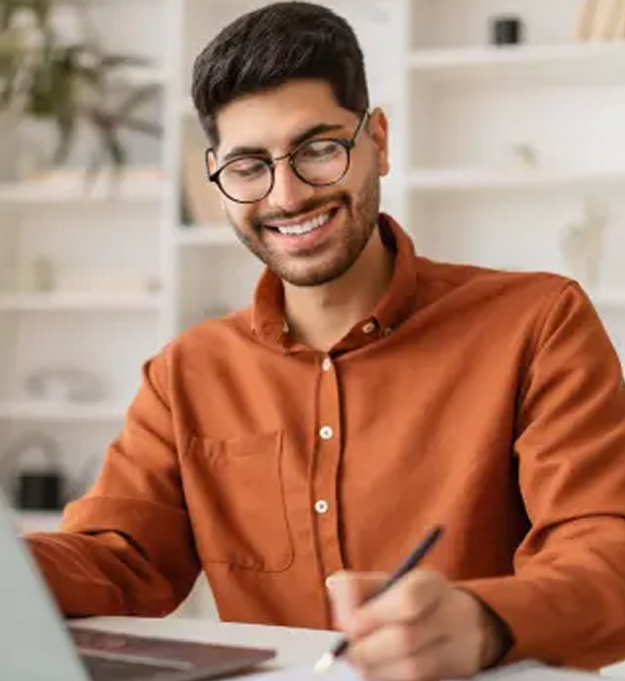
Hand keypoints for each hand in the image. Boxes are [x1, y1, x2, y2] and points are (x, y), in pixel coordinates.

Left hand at [326, 570, 503, 680]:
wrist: (466, 623)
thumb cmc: (415, 601)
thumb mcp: (390, 583)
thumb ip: (358, 587)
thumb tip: (334, 594)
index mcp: (429, 583)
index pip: (406, 599)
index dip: (371, 616)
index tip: (347, 624)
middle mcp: (449, 612)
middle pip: (405, 638)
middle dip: (367, 648)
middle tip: (348, 651)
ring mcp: (458, 645)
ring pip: (412, 667)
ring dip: (376, 669)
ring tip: (360, 662)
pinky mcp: (457, 671)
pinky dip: (389, 678)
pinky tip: (377, 670)